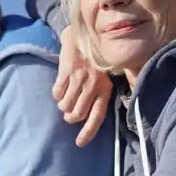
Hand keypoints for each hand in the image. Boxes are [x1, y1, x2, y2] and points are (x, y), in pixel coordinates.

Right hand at [53, 26, 112, 146]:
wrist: (86, 32)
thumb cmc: (98, 54)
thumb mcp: (110, 71)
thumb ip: (111, 86)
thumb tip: (118, 99)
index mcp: (105, 88)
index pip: (97, 116)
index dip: (88, 131)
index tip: (79, 143)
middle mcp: (93, 86)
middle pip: (77, 114)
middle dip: (71, 117)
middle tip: (69, 112)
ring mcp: (79, 79)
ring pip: (65, 105)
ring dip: (63, 106)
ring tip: (64, 100)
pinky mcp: (66, 71)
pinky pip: (57, 92)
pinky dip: (57, 94)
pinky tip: (60, 89)